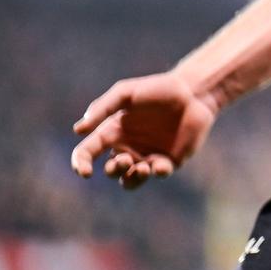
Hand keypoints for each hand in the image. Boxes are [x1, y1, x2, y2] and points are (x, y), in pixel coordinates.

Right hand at [70, 72, 217, 189]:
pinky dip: (157, 172)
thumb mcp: (126, 93)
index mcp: (111, 131)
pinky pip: (158, 174)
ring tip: (142, 167)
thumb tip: (78, 130)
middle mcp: (126, 147)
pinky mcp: (169, 160)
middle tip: (124, 159)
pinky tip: (160, 165)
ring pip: (130, 180)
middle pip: (110, 170)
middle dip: (113, 170)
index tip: (85, 172)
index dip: (80, 164)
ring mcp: (147, 156)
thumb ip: (102, 108)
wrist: (193, 93)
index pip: (87, 152)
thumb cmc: (157, 89)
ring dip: (132, 179)